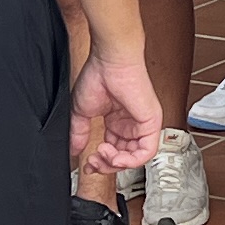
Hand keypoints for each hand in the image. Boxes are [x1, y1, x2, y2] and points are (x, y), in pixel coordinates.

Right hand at [71, 46, 164, 175]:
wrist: (110, 60)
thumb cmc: (99, 74)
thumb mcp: (82, 111)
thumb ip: (79, 133)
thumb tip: (74, 150)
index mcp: (117, 120)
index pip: (112, 150)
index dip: (101, 162)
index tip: (88, 164)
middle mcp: (131, 123)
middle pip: (123, 157)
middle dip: (106, 165)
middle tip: (93, 161)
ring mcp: (142, 123)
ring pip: (135, 158)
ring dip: (116, 163)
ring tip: (102, 154)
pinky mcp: (151, 122)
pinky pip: (147, 151)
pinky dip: (130, 160)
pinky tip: (115, 156)